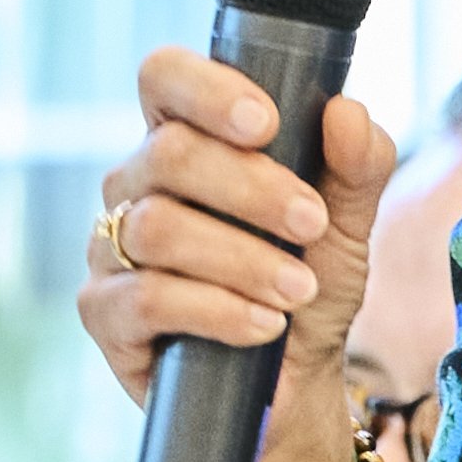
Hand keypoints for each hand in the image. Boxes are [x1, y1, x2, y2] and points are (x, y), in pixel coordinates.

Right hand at [76, 46, 400, 409]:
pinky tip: (264, 325)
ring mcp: (111, 247)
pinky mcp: (103, 313)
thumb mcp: (347, 220)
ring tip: (297, 289)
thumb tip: (345, 110)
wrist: (295, 382)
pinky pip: (146, 298)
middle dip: (253, 190)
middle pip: (169, 154)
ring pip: (157, 228)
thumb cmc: (309, 282)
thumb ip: (358, 162)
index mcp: (187, 139)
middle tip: (312, 224)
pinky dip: (217, 309)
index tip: (266, 122)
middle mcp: (136, 184)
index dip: (205, 89)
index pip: (164, 78)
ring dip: (243, 259)